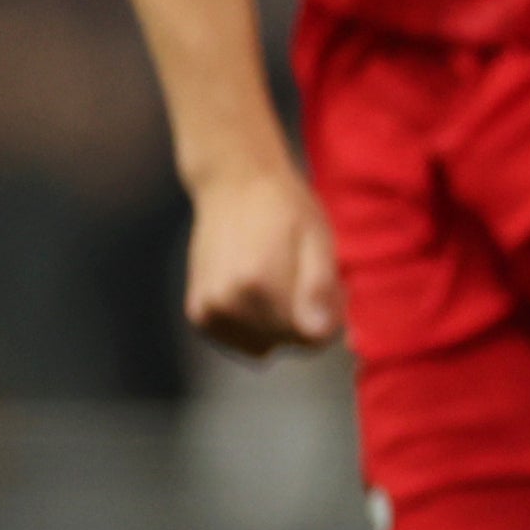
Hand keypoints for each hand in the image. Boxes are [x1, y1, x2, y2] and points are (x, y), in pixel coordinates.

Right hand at [181, 164, 345, 357]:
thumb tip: (316, 334)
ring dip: (281, 324)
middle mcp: (227, 304)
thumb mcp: (318, 240)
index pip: (314, 339)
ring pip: (266, 346)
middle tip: (305, 274)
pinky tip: (260, 291)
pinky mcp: (198, 314)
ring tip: (280, 280)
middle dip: (308, 317)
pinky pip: (241, 341)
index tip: (331, 283)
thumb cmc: (285, 208)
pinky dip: (257, 326)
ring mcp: (208, 312)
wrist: (234, 183)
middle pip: (290, 342)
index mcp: (259, 286)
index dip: (331, 313)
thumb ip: (319, 289)